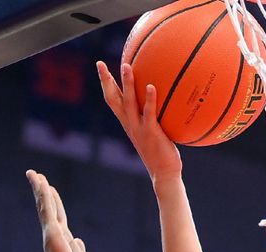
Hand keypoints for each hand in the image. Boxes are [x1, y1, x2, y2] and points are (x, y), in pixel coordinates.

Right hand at [27, 170, 93, 251]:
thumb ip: (81, 251)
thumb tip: (78, 240)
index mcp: (63, 240)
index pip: (58, 217)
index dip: (54, 203)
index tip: (49, 190)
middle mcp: (55, 234)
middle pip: (48, 207)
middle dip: (42, 191)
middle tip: (35, 177)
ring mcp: (51, 232)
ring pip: (45, 205)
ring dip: (39, 188)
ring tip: (33, 173)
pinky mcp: (51, 231)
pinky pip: (46, 208)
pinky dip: (43, 195)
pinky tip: (40, 182)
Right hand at [96, 61, 181, 184]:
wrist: (164, 174)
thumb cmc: (162, 154)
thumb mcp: (155, 132)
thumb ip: (155, 118)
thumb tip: (165, 101)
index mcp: (128, 123)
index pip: (112, 100)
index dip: (105, 84)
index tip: (101, 67)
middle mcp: (130, 125)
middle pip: (113, 99)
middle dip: (105, 81)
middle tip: (100, 63)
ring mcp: (139, 129)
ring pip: (128, 103)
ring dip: (126, 84)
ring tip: (126, 66)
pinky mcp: (151, 133)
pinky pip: (149, 113)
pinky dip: (149, 100)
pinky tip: (151, 86)